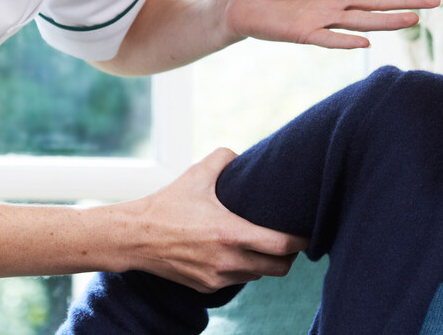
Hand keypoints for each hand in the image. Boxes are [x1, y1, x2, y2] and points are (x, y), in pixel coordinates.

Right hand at [125, 148, 307, 292]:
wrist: (134, 237)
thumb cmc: (166, 205)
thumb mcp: (196, 174)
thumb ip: (224, 158)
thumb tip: (242, 154)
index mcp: (230, 233)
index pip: (281, 246)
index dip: (301, 241)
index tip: (308, 233)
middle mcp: (227, 261)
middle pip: (278, 269)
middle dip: (289, 257)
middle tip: (290, 242)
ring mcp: (217, 277)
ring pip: (257, 276)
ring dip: (264, 263)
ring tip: (263, 245)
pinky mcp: (206, 287)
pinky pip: (237, 281)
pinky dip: (243, 269)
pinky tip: (237, 253)